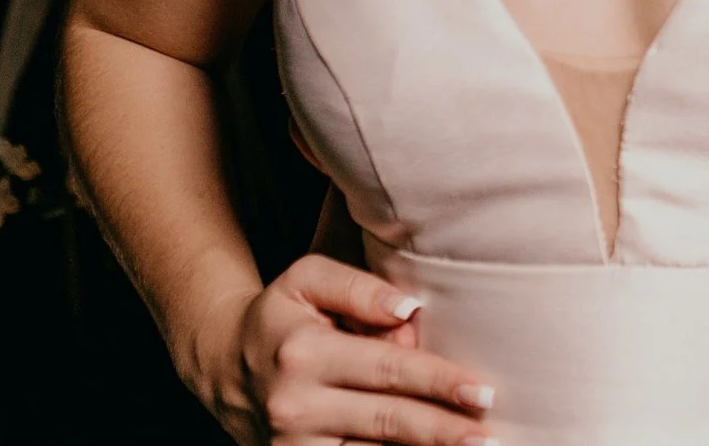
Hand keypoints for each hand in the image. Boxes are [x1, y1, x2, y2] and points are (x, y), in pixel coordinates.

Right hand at [194, 254, 497, 445]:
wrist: (221, 365)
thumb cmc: (280, 316)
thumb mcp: (307, 280)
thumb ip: (359, 288)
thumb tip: (410, 309)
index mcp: (305, 353)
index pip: (387, 369)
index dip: (438, 381)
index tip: (482, 391)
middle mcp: (297, 405)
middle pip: (386, 419)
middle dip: (442, 430)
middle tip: (487, 435)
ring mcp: (292, 444)